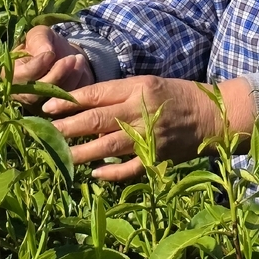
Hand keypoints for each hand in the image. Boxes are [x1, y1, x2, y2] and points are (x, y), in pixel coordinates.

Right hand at [9, 25, 93, 105]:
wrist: (65, 55)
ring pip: (54, 100)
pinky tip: (81, 67)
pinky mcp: (58, 111)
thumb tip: (46, 52)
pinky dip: (78, 85)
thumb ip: (39, 39)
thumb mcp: (40, 34)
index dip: (37, 66)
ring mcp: (39, 106)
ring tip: (78, 59)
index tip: (51, 53)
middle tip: (71, 58)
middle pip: (36, 95)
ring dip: (70, 78)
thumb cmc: (46, 45)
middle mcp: (22, 96)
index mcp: (12, 76)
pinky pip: (69, 104)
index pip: (20, 78)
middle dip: (56, 75)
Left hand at [43, 76, 256, 181]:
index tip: (47, 107)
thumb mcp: (149, 83)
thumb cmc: (177, 95)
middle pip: (96, 120)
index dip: (69, 101)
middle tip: (45, 132)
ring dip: (81, 152)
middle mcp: (141, 111)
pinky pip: (129, 168)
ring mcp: (149, 136)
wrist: (213, 116)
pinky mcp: (157, 158)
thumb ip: (120, 93)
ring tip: (60, 155)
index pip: (96, 94)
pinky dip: (110, 173)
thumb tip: (84, 102)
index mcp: (138, 88)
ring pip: (107, 146)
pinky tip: (94, 174)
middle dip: (67, 127)